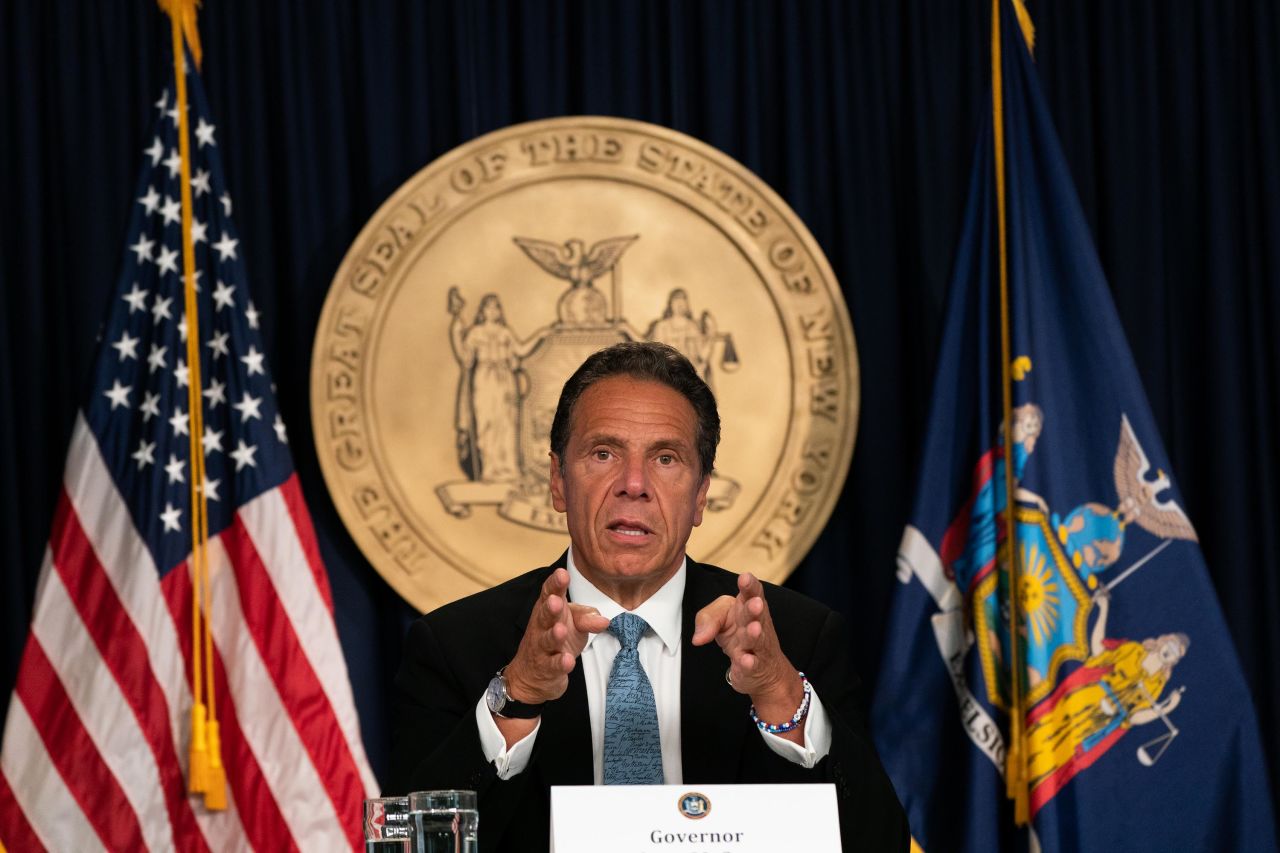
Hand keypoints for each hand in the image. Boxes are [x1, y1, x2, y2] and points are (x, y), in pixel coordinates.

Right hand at [503, 568, 609, 704]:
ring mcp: (542, 648)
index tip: (562, 574)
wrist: (531, 675)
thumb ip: (587, 617)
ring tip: (560, 630)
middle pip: (544, 615)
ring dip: (553, 635)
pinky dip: (560, 663)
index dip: (555, 584)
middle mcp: (542, 626)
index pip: (549, 593)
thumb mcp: (573, 624)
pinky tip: (567, 660)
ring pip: (546, 640)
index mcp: (548, 609)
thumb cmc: (554, 640)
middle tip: (556, 602)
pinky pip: (553, 665)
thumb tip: (604, 620)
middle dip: (550, 608)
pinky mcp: (546, 668)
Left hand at [691, 573, 803, 733]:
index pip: (751, 593)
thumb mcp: (720, 619)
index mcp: (746, 607)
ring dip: (754, 634)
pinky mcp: (754, 666)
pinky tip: (745, 660)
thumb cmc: (739, 634)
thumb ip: (707, 619)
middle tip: (756, 603)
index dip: (750, 585)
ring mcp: (757, 646)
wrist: (761, 668)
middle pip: (757, 615)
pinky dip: (748, 662)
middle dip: (755, 609)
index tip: (745, 578)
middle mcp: (756, 624)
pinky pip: (752, 664)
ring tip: (754, 629)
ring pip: (757, 639)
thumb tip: (697, 638)